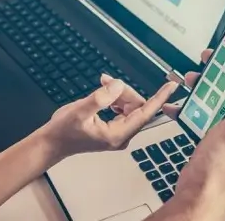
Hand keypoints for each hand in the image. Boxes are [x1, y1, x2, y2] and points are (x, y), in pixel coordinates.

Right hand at [42, 75, 178, 158]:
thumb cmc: (64, 131)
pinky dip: (115, 97)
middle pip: (137, 106)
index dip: (160, 98)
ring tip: (103, 85)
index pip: (146, 113)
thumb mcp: (80, 111)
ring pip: (130, 105)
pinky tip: (104, 94)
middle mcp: (122, 135)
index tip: (171, 86)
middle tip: (107, 82)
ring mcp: (119, 132)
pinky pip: (123, 107)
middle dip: (125, 91)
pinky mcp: (114, 127)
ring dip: (119, 93)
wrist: (53, 142)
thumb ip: (101, 97)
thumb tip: (118, 86)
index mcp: (118, 134)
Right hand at [170, 60, 224, 195]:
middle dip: (218, 70)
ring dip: (200, 86)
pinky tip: (177, 104)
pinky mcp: (210, 133)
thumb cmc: (224, 162)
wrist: (201, 190)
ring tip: (187, 81)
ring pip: (215, 95)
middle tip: (204, 61)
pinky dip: (188, 106)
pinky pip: (200, 111)